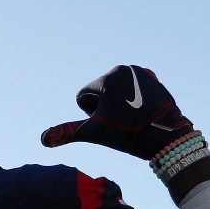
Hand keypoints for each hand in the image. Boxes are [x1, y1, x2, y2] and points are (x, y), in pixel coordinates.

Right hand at [40, 65, 191, 159]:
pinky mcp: (154, 80)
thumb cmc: (128, 134)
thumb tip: (42, 139)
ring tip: (132, 118)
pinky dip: (132, 102)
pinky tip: (142, 113)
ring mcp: (141, 73)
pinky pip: (132, 91)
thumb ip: (68, 132)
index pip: (83, 96)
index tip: (109, 121)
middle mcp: (125, 69)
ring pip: (116, 92)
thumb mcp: (95, 132)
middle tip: (122, 121)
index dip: (90, 113)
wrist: (166, 137)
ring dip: (117, 105)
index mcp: (109, 77)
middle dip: (104, 108)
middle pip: (100, 92)